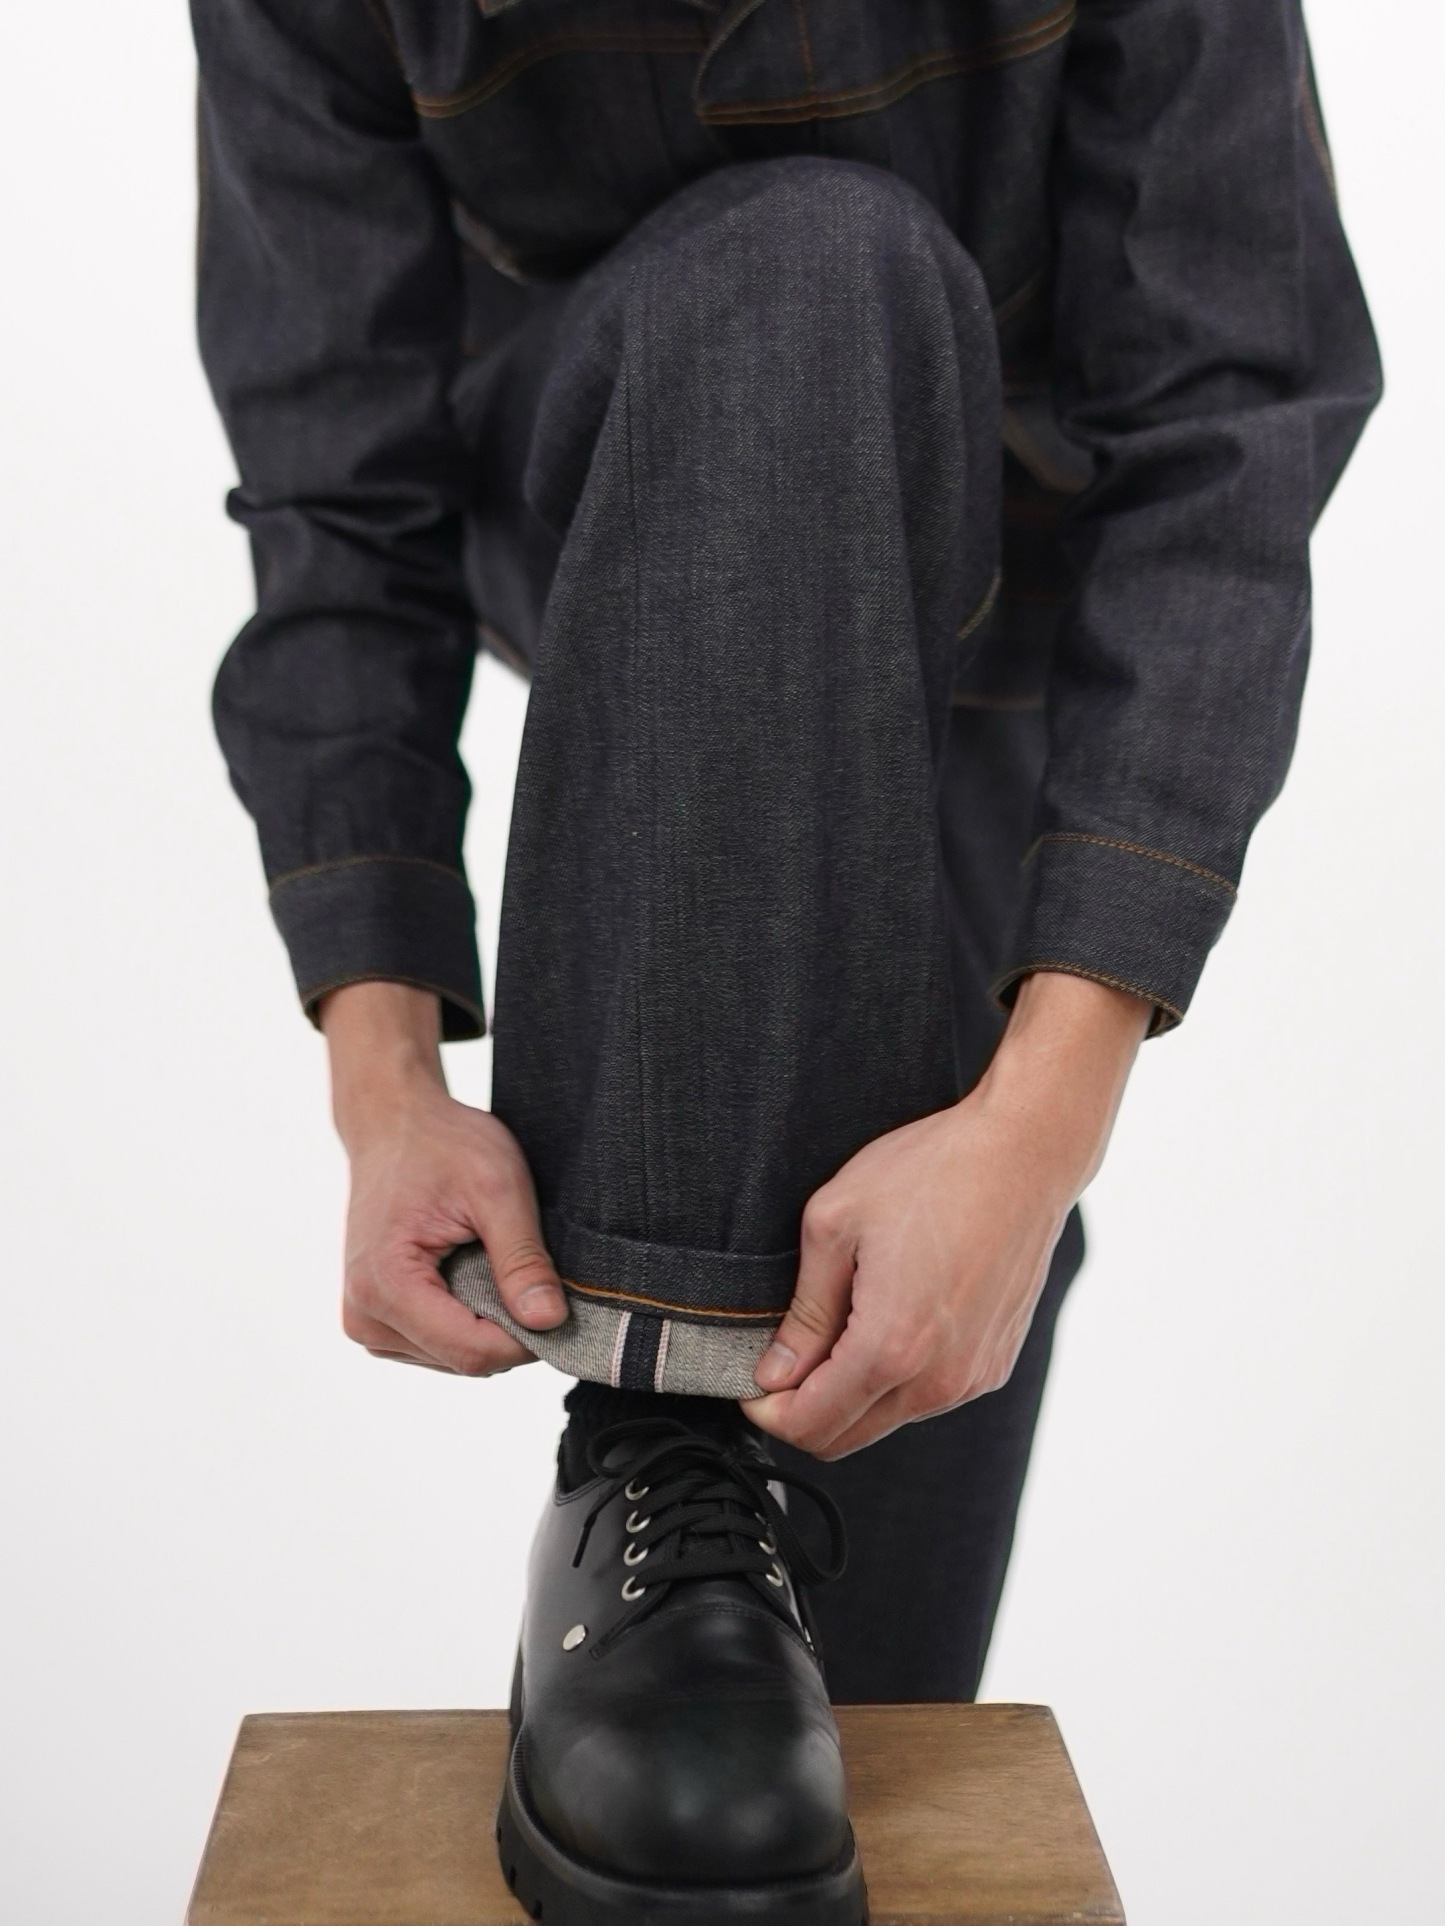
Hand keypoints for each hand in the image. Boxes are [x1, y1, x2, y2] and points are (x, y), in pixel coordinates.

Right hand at [320, 982, 567, 1374]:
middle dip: (509, 1327)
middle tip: (524, 1268)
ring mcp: (365, 1322)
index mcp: (384, 1284)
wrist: (393, 1123)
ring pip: (455, 1358)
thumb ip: (521, 1259)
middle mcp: (363, 1315)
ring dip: (488, 1322)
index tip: (557, 1300)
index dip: (527, 1338)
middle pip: (464, 1359)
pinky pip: (439, 1345)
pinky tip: (470, 1271)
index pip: (472, 1352)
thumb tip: (549, 1322)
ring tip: (488, 1259)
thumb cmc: (442, 1144)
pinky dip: (468, 1318)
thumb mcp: (497, 1189)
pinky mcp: (375, 1320)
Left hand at [743, 972, 1149, 1456]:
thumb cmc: (932, 1173)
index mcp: (891, 1348)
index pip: (809, 1425)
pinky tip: (886, 1319)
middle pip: (843, 1439)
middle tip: (780, 1358)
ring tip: (836, 1326)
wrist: (1024, 1153)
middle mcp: (938, 1379)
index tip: (751, 1378)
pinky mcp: (993, 1364)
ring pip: (885, 1419)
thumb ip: (805, 1312)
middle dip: (800, 1410)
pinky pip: (926, 1396)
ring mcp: (972, 1377)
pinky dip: (892, 1379)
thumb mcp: (835, 1225)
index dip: (766, 1410)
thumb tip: (775, 1372)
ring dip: (847, 1394)